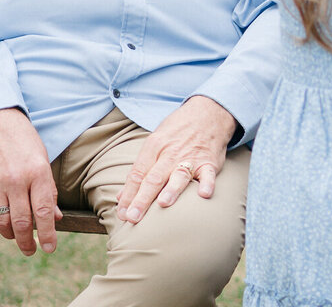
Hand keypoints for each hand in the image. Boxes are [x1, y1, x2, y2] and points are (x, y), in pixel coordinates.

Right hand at [0, 108, 60, 255]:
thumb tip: (55, 217)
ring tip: (17, 236)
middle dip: (28, 242)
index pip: (44, 211)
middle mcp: (17, 179)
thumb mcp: (43, 161)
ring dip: (10, 235)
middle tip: (31, 250)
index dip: (48, 234)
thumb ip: (48, 190)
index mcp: (38, 172)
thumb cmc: (24, 141)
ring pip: (2, 222)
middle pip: (22, 221)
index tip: (50, 248)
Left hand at [116, 96, 235, 223]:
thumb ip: (139, 170)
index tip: (122, 214)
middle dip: (142, 199)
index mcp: (154, 147)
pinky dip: (207, 183)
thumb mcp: (154, 143)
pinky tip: (204, 194)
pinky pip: (208, 173)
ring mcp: (191, 157)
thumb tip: (121, 197)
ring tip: (163, 204)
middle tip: (132, 217)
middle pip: (153, 178)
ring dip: (172, 189)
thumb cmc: (177, 132)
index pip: (137, 174)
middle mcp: (170, 153)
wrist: (207, 113)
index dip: (128, 195)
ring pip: (179, 174)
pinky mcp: (209, 161)